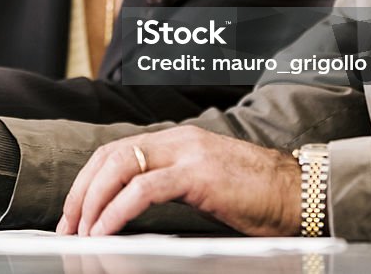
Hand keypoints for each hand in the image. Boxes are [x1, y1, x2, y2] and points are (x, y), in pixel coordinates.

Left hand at [57, 126, 300, 236]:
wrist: (301, 193)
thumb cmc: (258, 196)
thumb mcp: (204, 185)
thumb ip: (170, 186)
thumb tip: (130, 208)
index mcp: (176, 141)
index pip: (116, 152)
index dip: (88, 180)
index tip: (74, 211)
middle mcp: (177, 140)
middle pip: (110, 156)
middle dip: (82, 191)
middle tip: (68, 225)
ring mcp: (188, 154)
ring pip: (120, 167)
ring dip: (93, 201)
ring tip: (83, 231)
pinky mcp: (198, 175)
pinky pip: (144, 189)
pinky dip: (118, 210)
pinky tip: (106, 230)